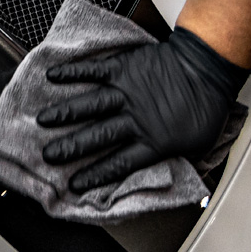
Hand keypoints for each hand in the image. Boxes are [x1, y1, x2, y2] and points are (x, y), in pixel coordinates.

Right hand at [36, 28, 250, 190]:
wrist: (208, 66)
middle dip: (70, 148)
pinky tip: (53, 76)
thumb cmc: (205, 105)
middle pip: (97, 136)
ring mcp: (127, 92)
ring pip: (91, 105)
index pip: (119, 164)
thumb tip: (166, 179)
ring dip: (65, 113)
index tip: (75, 184)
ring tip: (42, 120)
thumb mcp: (198, 145)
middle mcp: (135, 118)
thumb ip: (176, 161)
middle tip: (48, 156)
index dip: (95, 175)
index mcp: (154, 141)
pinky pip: (94, 71)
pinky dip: (73, 73)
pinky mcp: (123, 68)